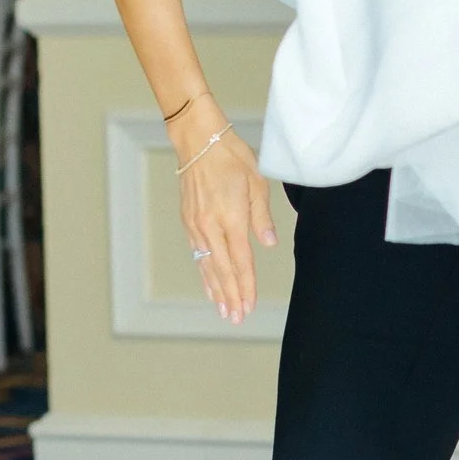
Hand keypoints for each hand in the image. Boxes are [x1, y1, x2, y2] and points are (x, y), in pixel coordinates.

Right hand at [176, 104, 277, 321]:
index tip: (250, 305)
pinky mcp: (189, 221)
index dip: (247, 286)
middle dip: (231, 296)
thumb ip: (262, 217)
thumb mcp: (257, 182)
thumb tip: (269, 244)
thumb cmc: (231, 156)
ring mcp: (197, 226)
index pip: (242, 261)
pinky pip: (197, 254)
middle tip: (237, 318)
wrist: (198, 141)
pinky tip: (209, 284)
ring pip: (207, 265)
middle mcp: (211, 227)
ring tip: (223, 310)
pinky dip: (204, 272)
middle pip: (223, 270)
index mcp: (231, 218)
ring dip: (216, 290)